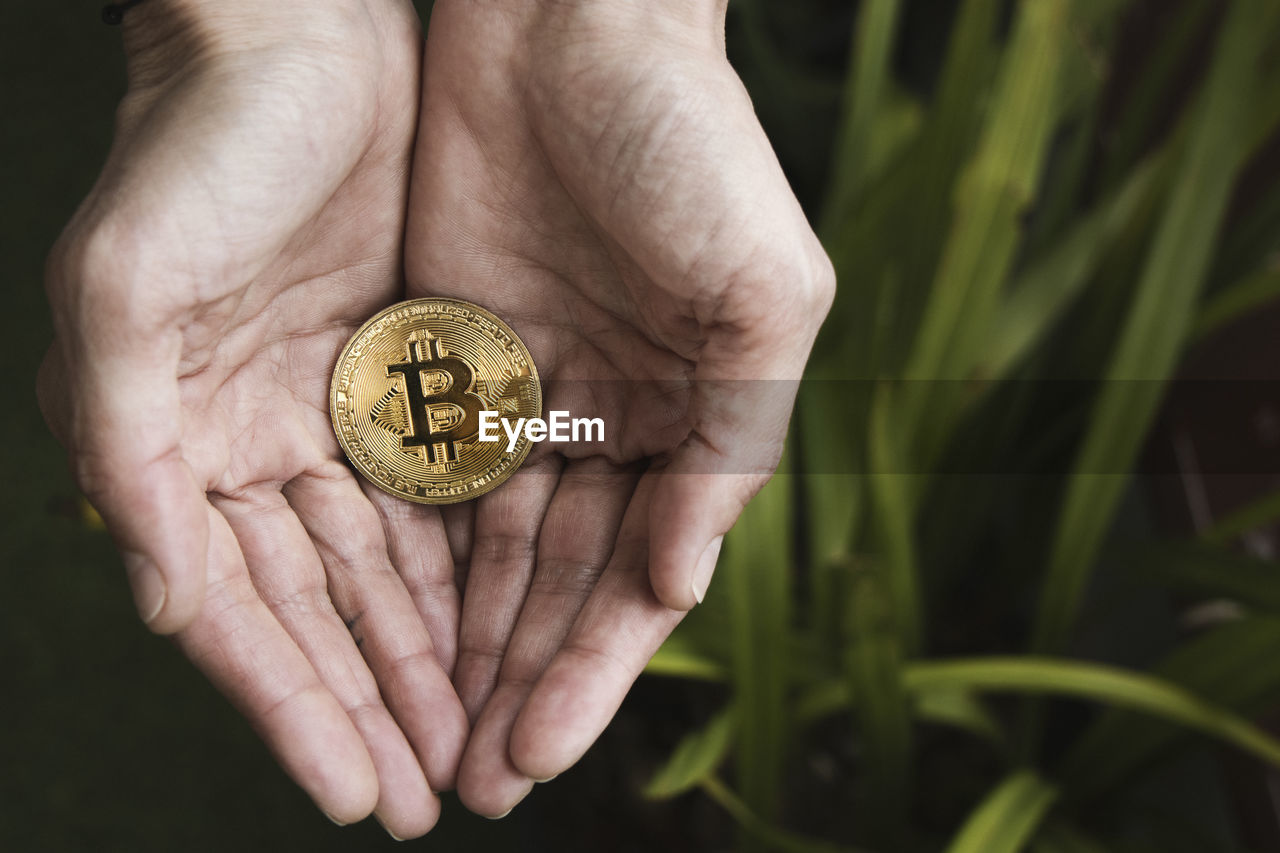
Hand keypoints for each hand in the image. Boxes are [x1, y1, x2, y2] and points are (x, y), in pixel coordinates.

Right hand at [38, 1, 465, 836]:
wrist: (296, 45)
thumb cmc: (196, 155)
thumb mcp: (125, 297)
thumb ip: (127, 455)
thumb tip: (161, 604)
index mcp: (171, 448)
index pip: (238, 613)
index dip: (295, 708)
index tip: (357, 794)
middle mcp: (249, 448)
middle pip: (320, 610)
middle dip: (375, 706)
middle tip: (433, 800)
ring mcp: (329, 417)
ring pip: (385, 568)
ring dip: (427, 657)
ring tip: (476, 744)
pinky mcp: (400, 378)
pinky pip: (435, 495)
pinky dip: (459, 567)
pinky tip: (494, 631)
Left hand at [406, 0, 833, 815]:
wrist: (570, 22)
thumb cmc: (688, 144)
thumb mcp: (765, 294)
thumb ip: (737, 441)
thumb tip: (679, 586)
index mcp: (698, 417)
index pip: (643, 572)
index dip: (595, 667)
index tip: (540, 748)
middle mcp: (617, 419)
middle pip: (565, 580)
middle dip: (525, 678)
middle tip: (481, 783)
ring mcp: (533, 393)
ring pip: (496, 546)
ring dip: (469, 640)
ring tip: (432, 733)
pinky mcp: (455, 354)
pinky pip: (434, 472)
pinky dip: (420, 551)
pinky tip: (394, 625)